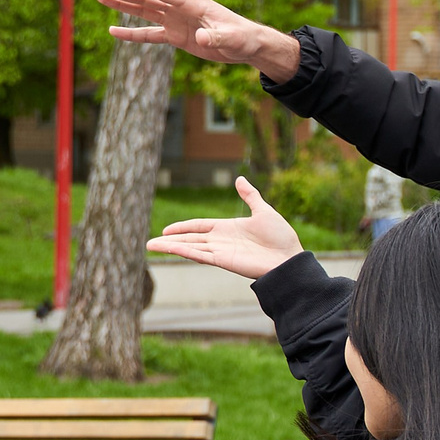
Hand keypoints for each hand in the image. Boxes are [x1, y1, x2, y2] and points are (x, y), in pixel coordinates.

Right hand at [95, 0, 300, 79]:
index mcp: (192, 2)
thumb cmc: (243, 38)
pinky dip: (132, 33)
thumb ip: (217, 36)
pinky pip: (150, 33)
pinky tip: (114, 31)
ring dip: (122, 4)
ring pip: (144, 10)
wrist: (248, 45)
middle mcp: (181, 8)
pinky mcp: (177, 35)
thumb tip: (201, 37)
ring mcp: (177, 21)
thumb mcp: (232, 38)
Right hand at [146, 176, 303, 279]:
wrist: (289, 258)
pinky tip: (170, 248)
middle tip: (150, 242)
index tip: (166, 229)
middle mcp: (221, 241)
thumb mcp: (263, 210)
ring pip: (190, 247)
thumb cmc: (281, 237)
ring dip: (170, 247)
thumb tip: (240, 179)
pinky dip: (184, 251)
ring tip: (150, 246)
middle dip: (169, 240)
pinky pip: (200, 255)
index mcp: (227, 228)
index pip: (198, 227)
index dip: (183, 227)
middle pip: (189, 239)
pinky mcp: (224, 261)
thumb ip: (250, 196)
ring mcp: (221, 252)